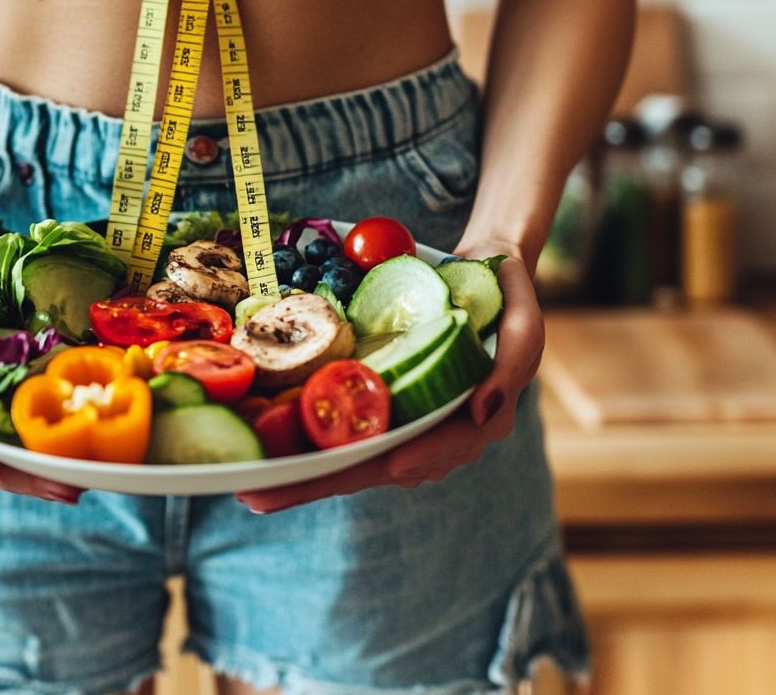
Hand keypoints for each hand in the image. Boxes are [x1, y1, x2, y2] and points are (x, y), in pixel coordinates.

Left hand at [236, 245, 543, 513]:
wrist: (484, 279)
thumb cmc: (509, 299)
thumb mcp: (525, 326)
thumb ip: (512, 369)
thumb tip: (481, 412)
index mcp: (472, 425)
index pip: (428, 452)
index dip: (395, 463)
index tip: (374, 470)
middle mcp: (434, 437)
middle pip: (370, 467)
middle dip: (314, 485)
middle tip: (257, 497)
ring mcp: (405, 426)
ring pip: (350, 458)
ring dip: (301, 475)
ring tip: (250, 488)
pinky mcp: (381, 408)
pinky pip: (342, 432)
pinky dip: (305, 445)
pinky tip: (265, 455)